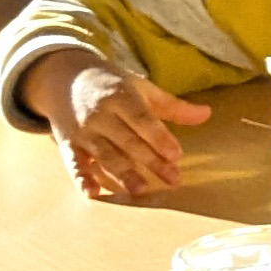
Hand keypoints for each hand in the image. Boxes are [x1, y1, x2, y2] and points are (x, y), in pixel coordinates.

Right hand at [35, 54, 210, 198]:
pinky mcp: (68, 144)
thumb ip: (173, 105)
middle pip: (127, 140)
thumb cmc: (111, 85)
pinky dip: (81, 178)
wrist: (63, 77)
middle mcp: (100, 114)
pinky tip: (92, 193)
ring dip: (122, 173)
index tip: (177, 155)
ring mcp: (83, 131)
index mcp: (120, 96)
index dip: (159, 137)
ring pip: (104, 154)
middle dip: (149, 160)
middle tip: (172, 179)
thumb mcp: (141, 87)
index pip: (142, 119)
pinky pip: (74, 163)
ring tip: (141, 190)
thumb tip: (207, 113)